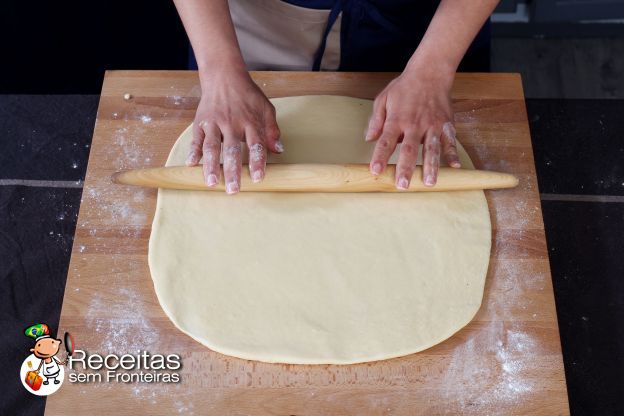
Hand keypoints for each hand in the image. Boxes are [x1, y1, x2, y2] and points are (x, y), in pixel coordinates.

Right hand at [186, 69, 282, 193]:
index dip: (256, 162)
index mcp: (250, 121)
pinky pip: (196, 138)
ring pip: (212, 146)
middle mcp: (231, 123)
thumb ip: (272, 130)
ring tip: (211, 183)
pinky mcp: (201, 121)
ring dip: (211, 166)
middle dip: (232, 171)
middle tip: (232, 190)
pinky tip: (191, 164)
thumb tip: (279, 151)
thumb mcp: (266, 108)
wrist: (224, 76)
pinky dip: (193, 151)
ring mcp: (214, 122)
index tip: (257, 178)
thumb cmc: (247, 95)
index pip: (255, 145)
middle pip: (232, 150)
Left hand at [365, 68, 460, 188]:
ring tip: (428, 183)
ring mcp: (432, 125)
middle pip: (409, 149)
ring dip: (430, 167)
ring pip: (431, 149)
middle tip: (403, 185)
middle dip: (406, 168)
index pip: (386, 141)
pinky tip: (454, 166)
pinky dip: (453, 153)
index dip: (380, 157)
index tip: (375, 171)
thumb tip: (368, 138)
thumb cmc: (404, 87)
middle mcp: (415, 124)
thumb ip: (376, 120)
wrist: (430, 73)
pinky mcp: (446, 124)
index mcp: (397, 119)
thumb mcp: (383, 98)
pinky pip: (450, 141)